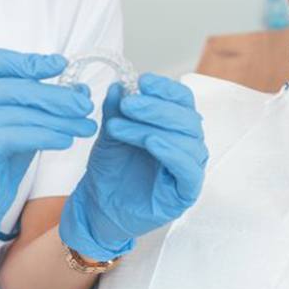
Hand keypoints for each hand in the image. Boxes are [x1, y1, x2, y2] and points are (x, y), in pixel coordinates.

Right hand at [0, 49, 96, 258]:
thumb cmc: (2, 153)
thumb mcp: (27, 120)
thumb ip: (47, 102)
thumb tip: (81, 90)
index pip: (0, 61)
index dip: (31, 61)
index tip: (63, 64)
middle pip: (16, 88)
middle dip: (57, 97)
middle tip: (86, 106)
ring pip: (21, 114)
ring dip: (59, 120)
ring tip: (86, 127)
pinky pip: (16, 136)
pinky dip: (45, 136)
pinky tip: (66, 140)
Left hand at [59, 73, 207, 260]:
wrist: (99, 207)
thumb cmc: (111, 169)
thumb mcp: (111, 133)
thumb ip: (117, 110)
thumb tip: (119, 85)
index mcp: (175, 126)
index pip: (182, 100)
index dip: (166, 88)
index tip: (142, 81)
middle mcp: (188, 144)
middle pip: (186, 117)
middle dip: (156, 107)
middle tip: (128, 103)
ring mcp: (189, 168)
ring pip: (186, 140)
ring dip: (153, 127)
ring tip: (121, 126)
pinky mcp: (186, 192)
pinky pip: (188, 169)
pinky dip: (171, 152)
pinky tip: (152, 142)